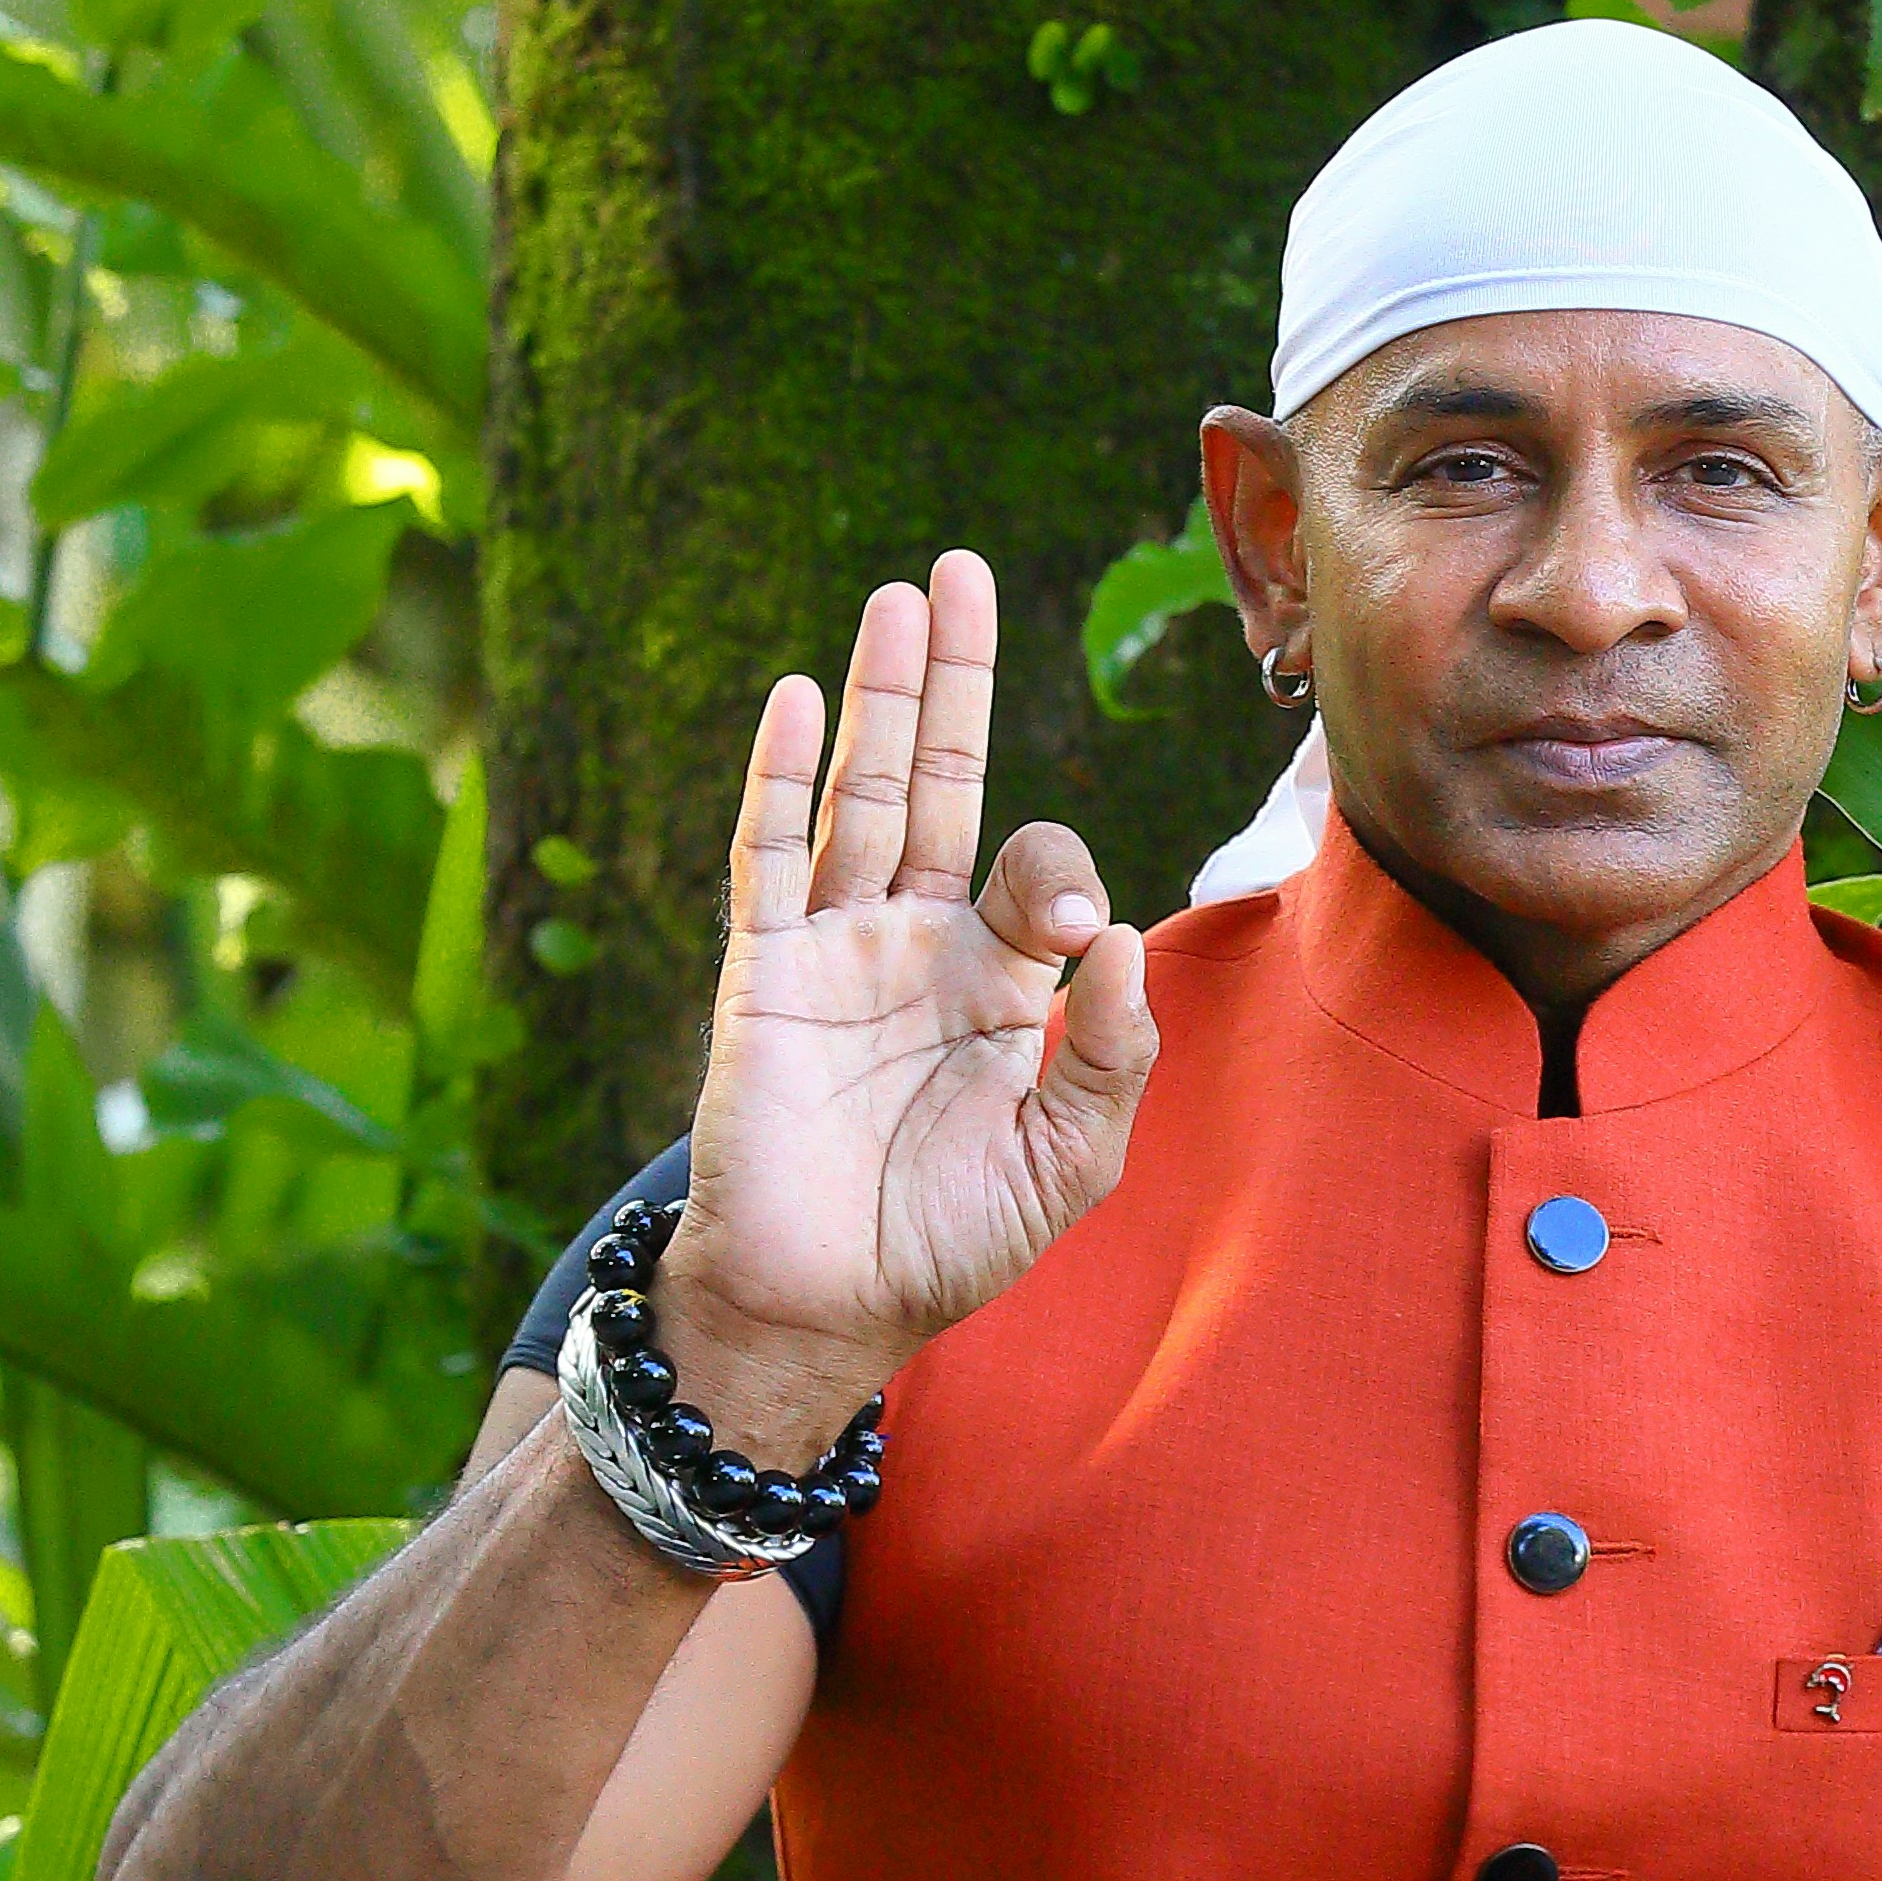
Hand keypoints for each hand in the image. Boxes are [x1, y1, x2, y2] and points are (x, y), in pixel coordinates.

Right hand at [657, 559, 1156, 1461]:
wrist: (826, 1310)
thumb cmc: (947, 1242)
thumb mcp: (1070, 1159)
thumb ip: (1113, 1052)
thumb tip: (1119, 935)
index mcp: (995, 982)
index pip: (1035, 872)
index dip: (1056, 875)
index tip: (1062, 935)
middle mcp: (914, 946)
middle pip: (940, 783)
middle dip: (953, 679)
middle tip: (959, 571)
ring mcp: (833, 950)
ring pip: (860, 795)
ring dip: (878, 698)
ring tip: (897, 599)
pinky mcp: (762, 976)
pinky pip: (768, 860)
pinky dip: (776, 780)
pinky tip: (791, 701)